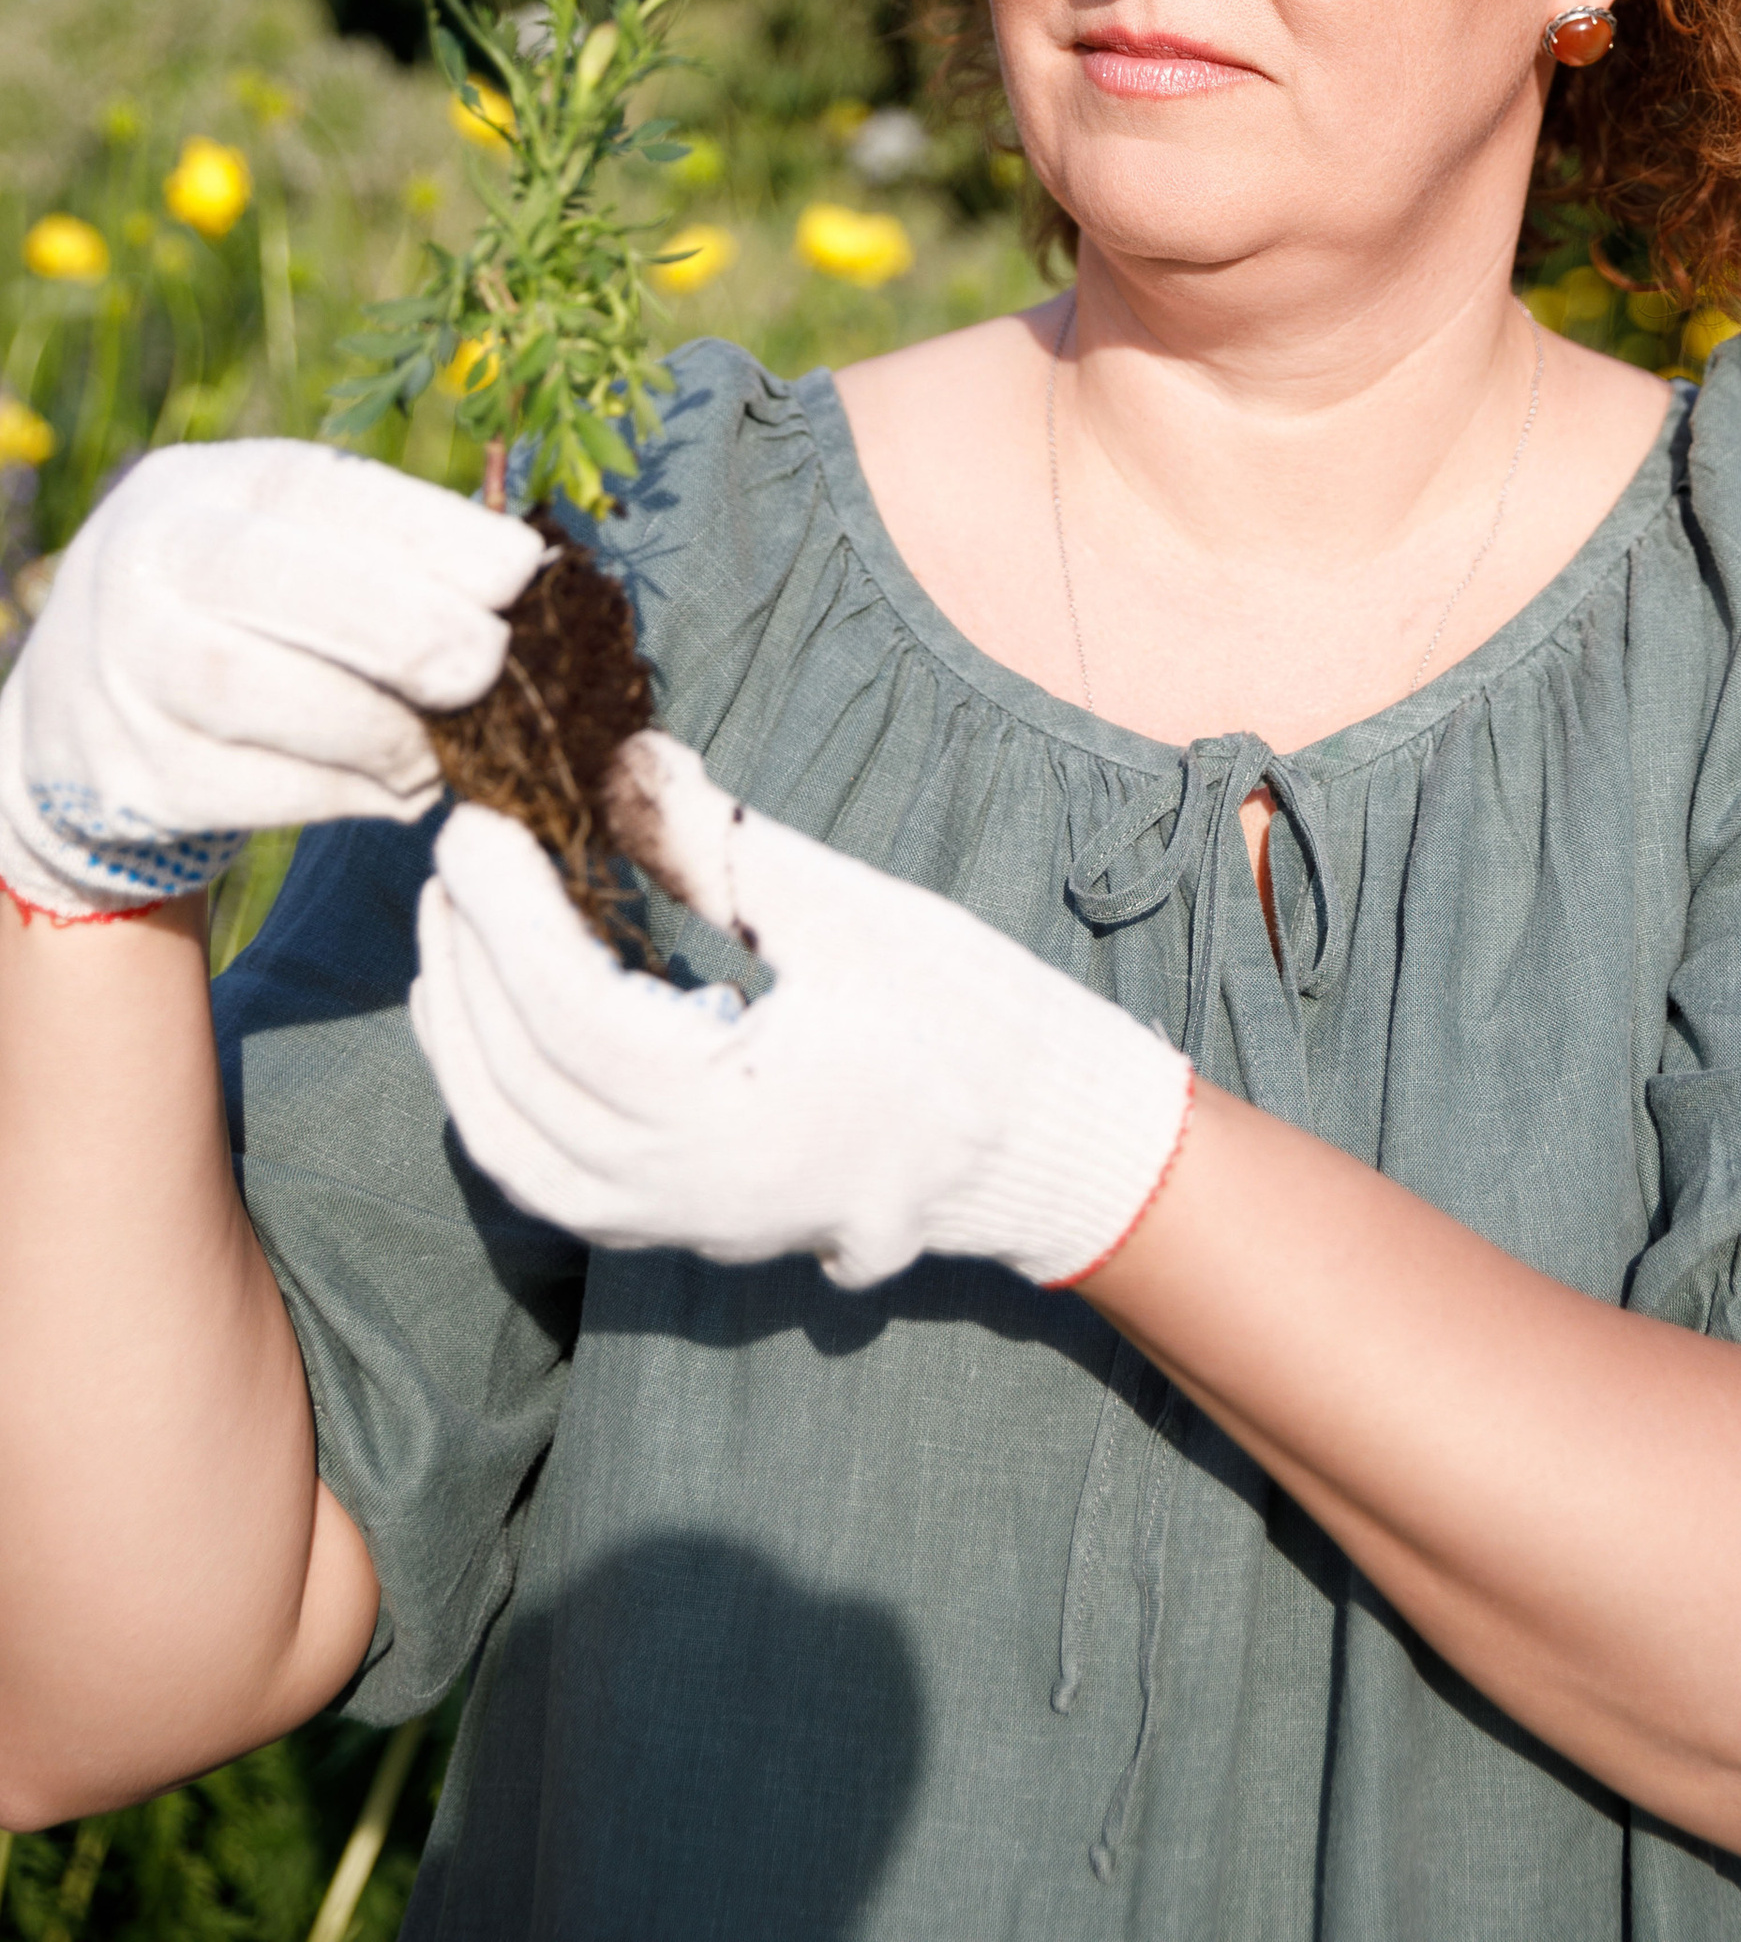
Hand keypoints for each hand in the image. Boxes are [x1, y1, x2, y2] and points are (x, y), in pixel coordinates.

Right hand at [0, 439, 545, 922]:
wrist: (84, 695)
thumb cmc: (245, 595)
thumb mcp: (292, 536)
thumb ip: (391, 546)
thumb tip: (531, 579)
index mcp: (209, 488)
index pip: (323, 491)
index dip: (431, 533)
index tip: (523, 571)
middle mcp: (149, 565)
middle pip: (278, 589)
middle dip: (407, 631)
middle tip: (492, 665)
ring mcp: (124, 672)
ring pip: (259, 697)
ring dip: (382, 730)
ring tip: (450, 745)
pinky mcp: (132, 775)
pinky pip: (255, 789)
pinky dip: (349, 795)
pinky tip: (403, 788)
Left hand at [410, 731, 1193, 1291]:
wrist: (1046, 1140)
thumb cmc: (973, 1022)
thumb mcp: (858, 915)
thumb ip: (726, 850)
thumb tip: (627, 760)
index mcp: (729, 1117)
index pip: (566, 1010)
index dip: (504, 911)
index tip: (473, 820)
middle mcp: (684, 1192)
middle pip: (519, 1078)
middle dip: (468, 954)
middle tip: (454, 845)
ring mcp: (677, 1224)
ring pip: (512, 1145)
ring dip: (463, 1033)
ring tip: (451, 921)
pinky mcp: (682, 1224)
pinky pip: (546, 1178)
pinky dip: (497, 1098)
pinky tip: (488, 1019)